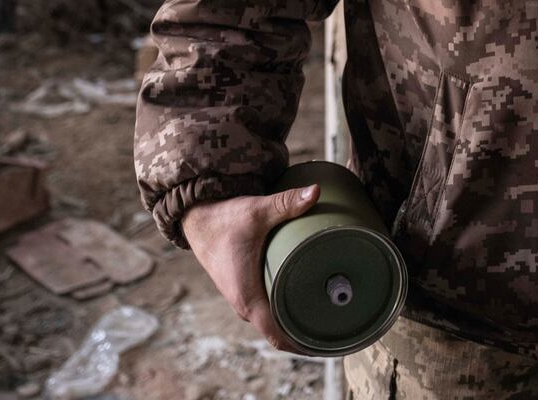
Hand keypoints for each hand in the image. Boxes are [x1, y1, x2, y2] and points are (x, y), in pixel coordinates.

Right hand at [181, 184, 319, 352]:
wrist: (198, 219)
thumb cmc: (225, 219)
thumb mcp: (257, 212)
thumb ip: (286, 203)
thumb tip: (316, 191)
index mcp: (248, 296)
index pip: (278, 335)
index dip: (303, 345)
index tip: (328, 345)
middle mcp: (245, 304)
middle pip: (280, 331)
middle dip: (308, 335)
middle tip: (340, 328)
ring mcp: (244, 298)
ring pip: (274, 321)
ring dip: (297, 323)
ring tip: (330, 318)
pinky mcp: (245, 289)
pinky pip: (268, 309)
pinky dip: (286, 312)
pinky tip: (306, 304)